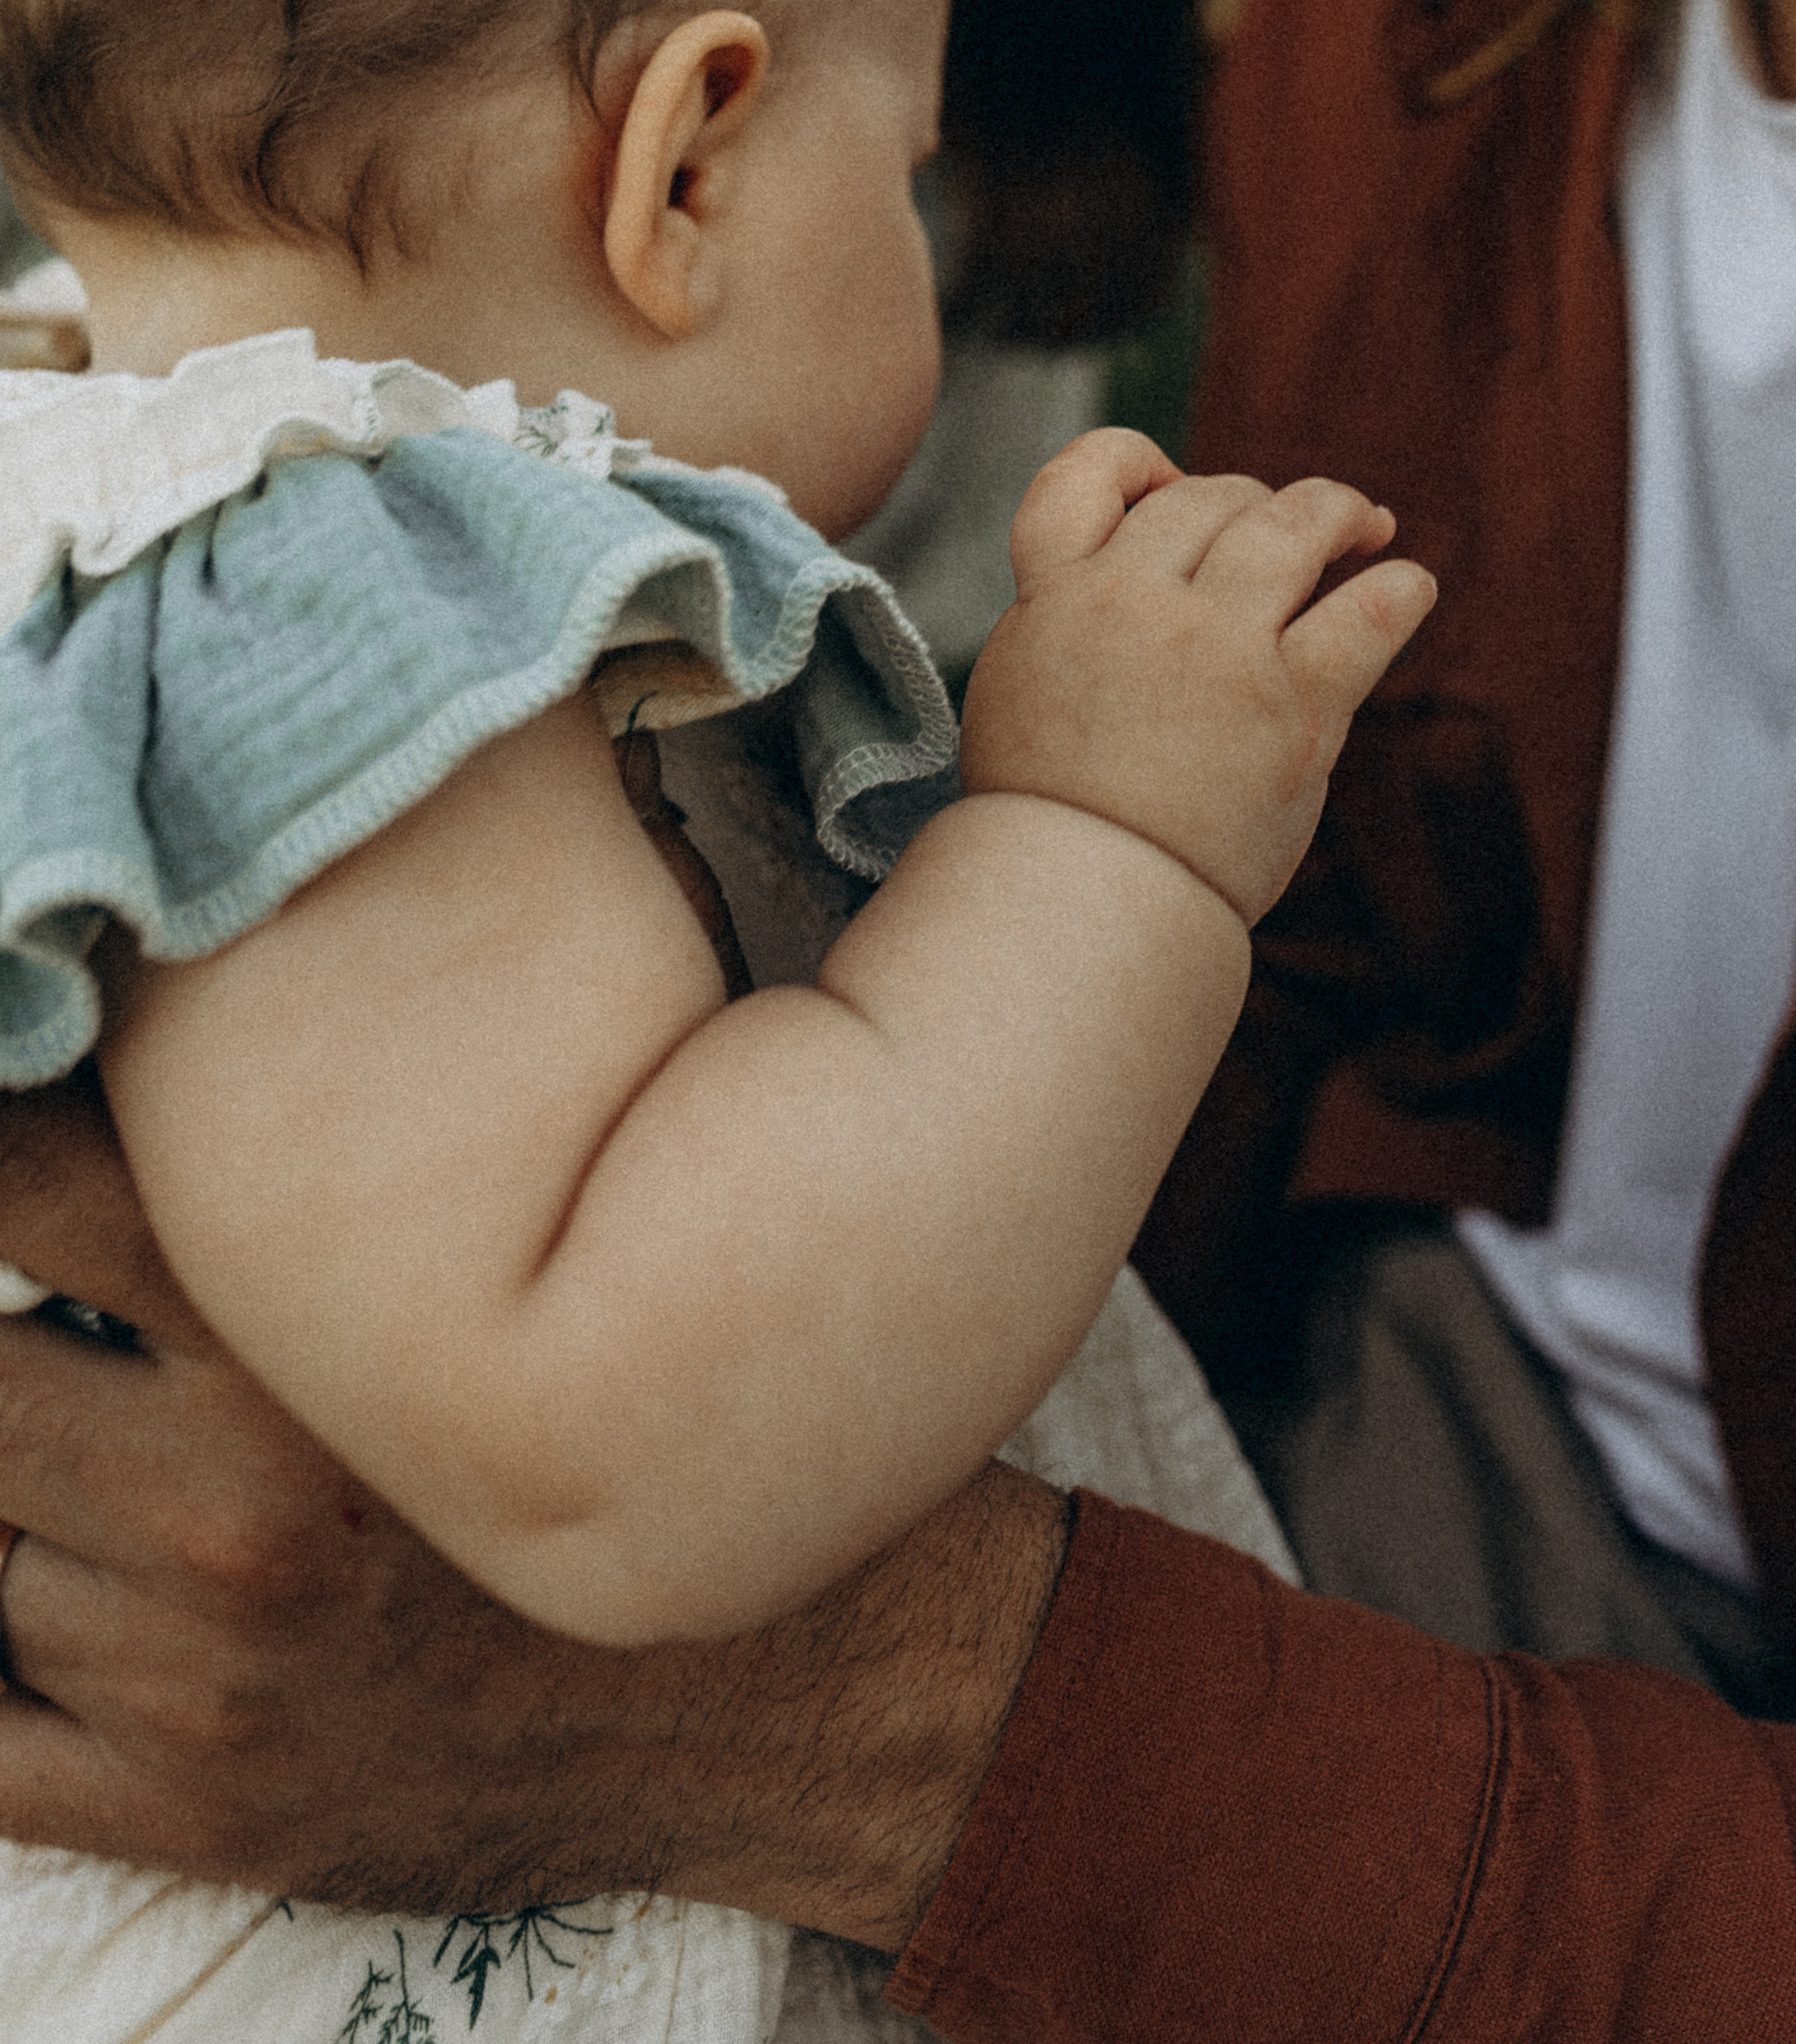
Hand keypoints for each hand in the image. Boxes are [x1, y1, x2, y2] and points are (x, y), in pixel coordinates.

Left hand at [0, 1071, 1063, 1939]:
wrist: (754, 1698)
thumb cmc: (629, 1420)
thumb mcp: (527, 1241)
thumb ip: (372, 1124)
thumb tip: (238, 960)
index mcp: (301, 1341)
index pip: (18, 1191)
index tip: (17, 1119)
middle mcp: (225, 1508)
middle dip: (10, 1346)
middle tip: (88, 1325)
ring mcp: (190, 1673)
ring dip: (28, 1500)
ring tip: (128, 1443)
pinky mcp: (174, 1803)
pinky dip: (4, 1662)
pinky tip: (84, 1592)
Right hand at [960, 428, 1436, 923]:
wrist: (1083, 907)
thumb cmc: (1052, 817)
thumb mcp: (1018, 686)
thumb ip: (1068, 615)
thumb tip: (1142, 562)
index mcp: (1055, 596)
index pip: (1085, 473)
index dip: (1135, 460)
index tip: (1172, 482)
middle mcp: (1136, 603)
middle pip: (1208, 499)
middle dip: (1252, 502)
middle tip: (1286, 525)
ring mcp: (1220, 649)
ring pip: (1294, 527)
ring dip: (1337, 512)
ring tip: (1366, 521)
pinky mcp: (1295, 706)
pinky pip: (1367, 615)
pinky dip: (1399, 589)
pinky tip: (1409, 585)